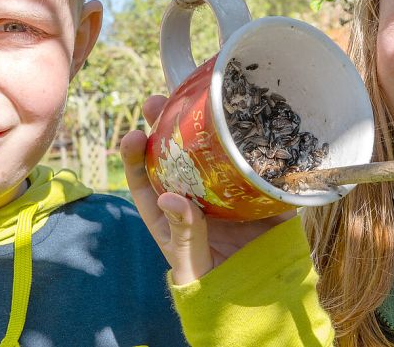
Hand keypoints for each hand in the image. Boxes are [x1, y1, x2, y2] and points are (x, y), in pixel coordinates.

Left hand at [121, 95, 294, 284]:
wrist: (260, 296)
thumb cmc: (213, 282)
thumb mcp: (191, 262)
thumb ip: (184, 232)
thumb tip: (172, 198)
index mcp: (169, 210)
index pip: (145, 178)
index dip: (136, 154)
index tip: (133, 136)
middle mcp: (194, 191)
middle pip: (174, 153)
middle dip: (164, 125)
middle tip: (158, 102)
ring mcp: (226, 187)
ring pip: (211, 149)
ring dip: (204, 124)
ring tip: (198, 98)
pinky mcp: (257, 191)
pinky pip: (253, 163)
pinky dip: (251, 143)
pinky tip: (246, 119)